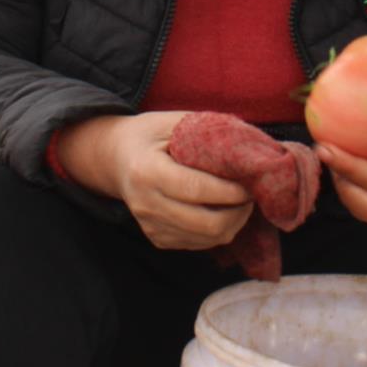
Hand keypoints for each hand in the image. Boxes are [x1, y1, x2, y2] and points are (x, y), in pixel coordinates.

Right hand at [55, 111, 254, 249]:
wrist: (114, 158)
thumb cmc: (149, 135)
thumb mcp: (173, 122)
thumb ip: (208, 131)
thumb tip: (252, 148)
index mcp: (147, 171)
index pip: (195, 189)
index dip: (229, 192)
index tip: (250, 185)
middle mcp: (145, 204)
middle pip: (205, 223)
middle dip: (238, 213)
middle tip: (251, 196)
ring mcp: (149, 225)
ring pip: (206, 238)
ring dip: (232, 224)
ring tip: (240, 203)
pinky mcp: (156, 238)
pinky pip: (197, 244)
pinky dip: (217, 231)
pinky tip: (221, 211)